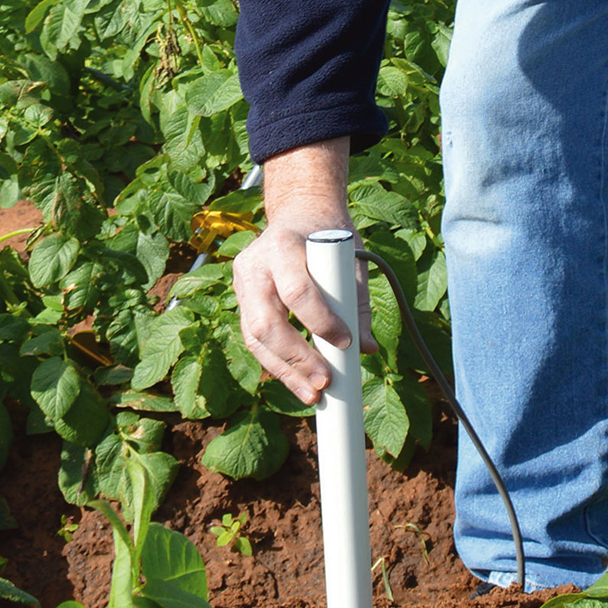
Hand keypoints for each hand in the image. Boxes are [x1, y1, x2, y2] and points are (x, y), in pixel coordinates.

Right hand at [230, 138, 374, 406]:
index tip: (346, 342)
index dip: (321, 321)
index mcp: (283, 244)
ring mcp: (241, 283)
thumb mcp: (350, 257)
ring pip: (255, 337)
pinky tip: (298, 382)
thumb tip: (367, 349)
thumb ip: (357, 302)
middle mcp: (254, 265)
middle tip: (325, 383)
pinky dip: (277, 364)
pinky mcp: (241, 299)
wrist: (299, 211)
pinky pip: (254, 339)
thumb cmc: (330, 234)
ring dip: (285, 371)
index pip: (297, 290)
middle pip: (267, 322)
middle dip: (297, 359)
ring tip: (312, 396)